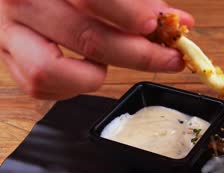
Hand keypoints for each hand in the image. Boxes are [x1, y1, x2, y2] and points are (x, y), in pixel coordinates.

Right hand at [0, 0, 193, 98]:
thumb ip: (138, 1)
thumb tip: (179, 22)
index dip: (128, 14)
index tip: (156, 25)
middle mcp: (23, 2)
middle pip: (86, 37)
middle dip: (138, 54)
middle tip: (168, 57)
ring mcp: (9, 32)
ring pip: (51, 70)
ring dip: (92, 76)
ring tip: (107, 65)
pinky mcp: (9, 58)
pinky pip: (38, 85)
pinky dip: (71, 86)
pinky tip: (88, 70)